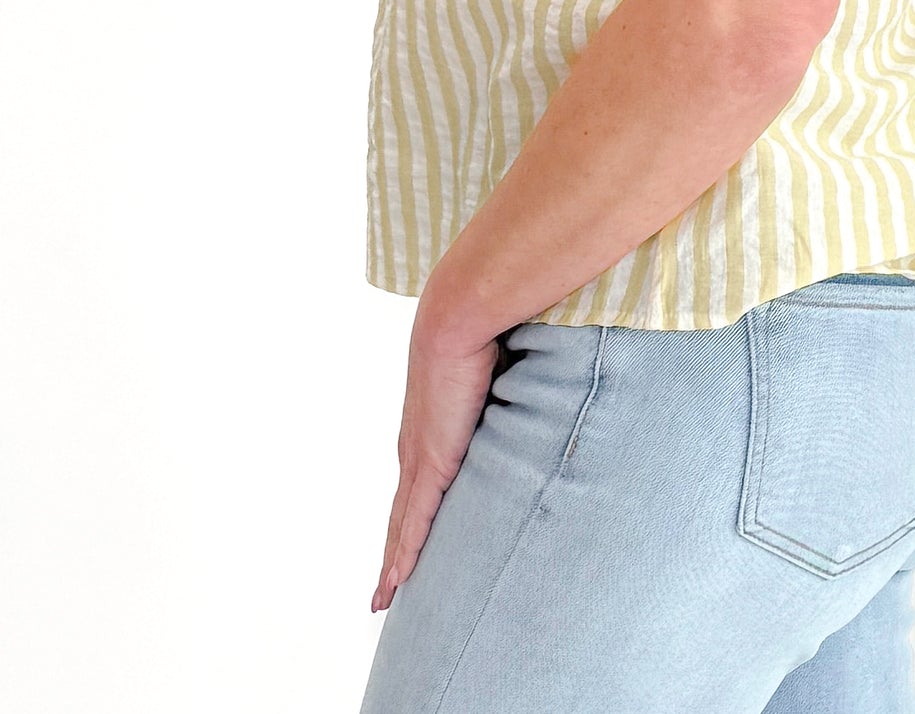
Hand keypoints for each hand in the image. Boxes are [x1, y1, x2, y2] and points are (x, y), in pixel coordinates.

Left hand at [371, 308, 498, 613]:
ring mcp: (420, 458)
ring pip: (402, 526)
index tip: (401, 546)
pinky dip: (403, 555)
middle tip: (385, 590)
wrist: (458, 317)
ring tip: (384, 597)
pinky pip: (414, 522)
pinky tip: (395, 582)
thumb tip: (530, 385)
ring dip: (394, 563)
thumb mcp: (497, 373)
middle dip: (395, 553)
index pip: (417, 486)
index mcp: (430, 430)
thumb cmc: (480, 332)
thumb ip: (508, 391)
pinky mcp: (430, 463)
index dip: (409, 519)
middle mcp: (418, 448)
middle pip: (402, 516)